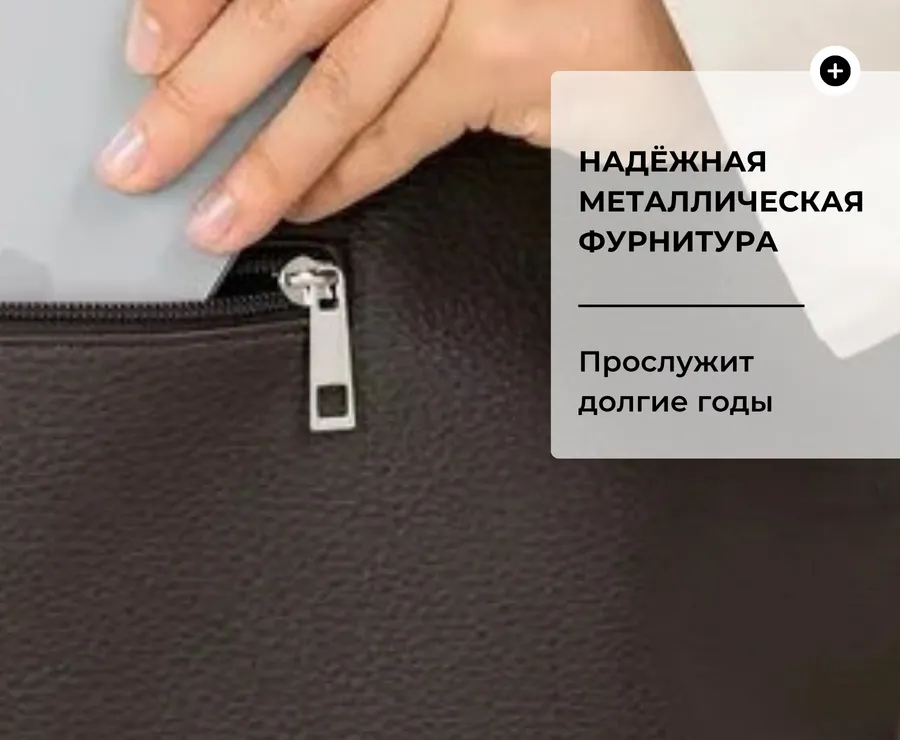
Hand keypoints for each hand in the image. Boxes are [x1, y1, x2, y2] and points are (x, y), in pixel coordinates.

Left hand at [97, 0, 687, 251]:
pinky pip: (403, 127)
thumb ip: (387, 1)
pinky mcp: (509, 49)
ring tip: (217, 209)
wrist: (711, 1)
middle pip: (283, 5)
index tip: (144, 44)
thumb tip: (289, 43)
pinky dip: (347, 174)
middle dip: (199, 87)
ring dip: (266, 158)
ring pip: (336, 81)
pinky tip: (308, 203)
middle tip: (143, 151)